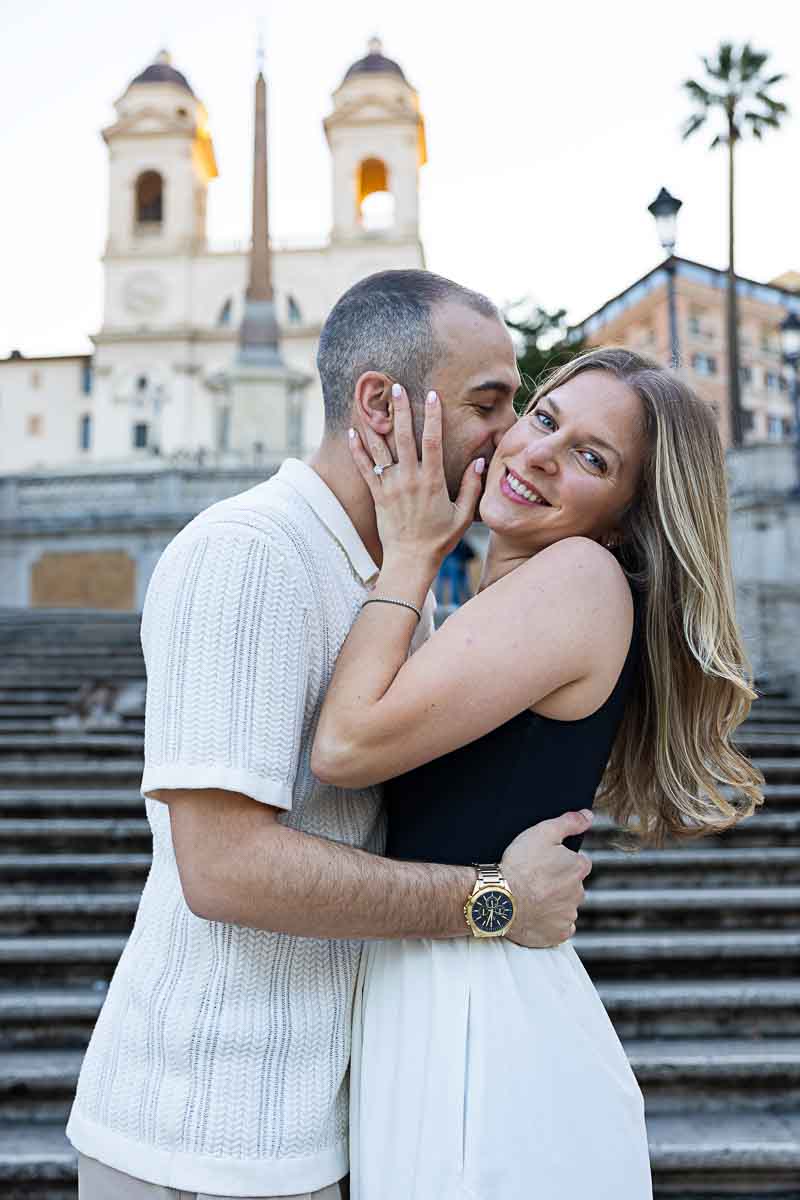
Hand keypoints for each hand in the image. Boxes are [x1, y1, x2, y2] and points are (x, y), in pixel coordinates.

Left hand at [349, 385, 484, 572]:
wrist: (410, 560)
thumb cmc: (439, 539)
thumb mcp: (463, 515)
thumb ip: (472, 487)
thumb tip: (479, 462)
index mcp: (433, 481)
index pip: (433, 441)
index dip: (433, 416)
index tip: (432, 395)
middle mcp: (410, 479)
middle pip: (405, 437)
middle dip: (401, 410)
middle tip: (396, 387)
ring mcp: (391, 486)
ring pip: (382, 449)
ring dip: (377, 423)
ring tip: (372, 401)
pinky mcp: (377, 496)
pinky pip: (365, 469)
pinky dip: (358, 450)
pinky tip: (353, 432)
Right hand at [501, 811, 593, 948]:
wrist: (499, 899)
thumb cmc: (519, 864)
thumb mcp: (542, 832)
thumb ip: (569, 822)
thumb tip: (588, 815)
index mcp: (578, 867)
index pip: (579, 862)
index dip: (560, 861)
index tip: (544, 863)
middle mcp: (579, 892)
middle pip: (573, 885)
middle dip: (559, 883)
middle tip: (535, 879)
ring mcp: (568, 915)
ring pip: (565, 906)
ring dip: (554, 903)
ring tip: (530, 897)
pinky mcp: (557, 934)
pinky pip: (560, 928)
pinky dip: (550, 923)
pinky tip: (535, 915)